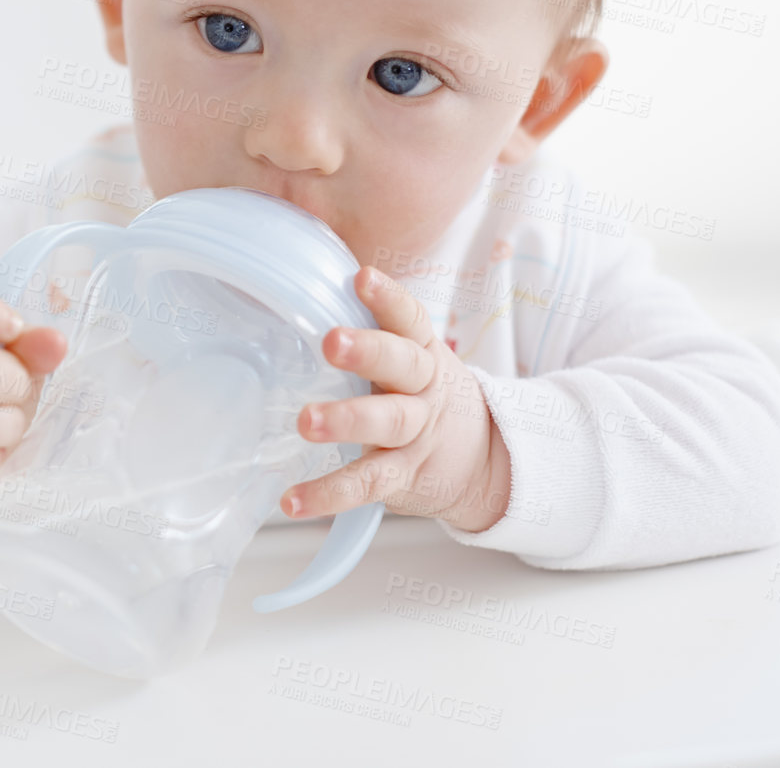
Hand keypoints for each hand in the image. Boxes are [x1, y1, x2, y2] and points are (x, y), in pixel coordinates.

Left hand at [281, 267, 511, 531]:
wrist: (487, 460)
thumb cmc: (423, 395)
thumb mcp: (411, 360)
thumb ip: (370, 335)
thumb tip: (295, 293)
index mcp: (422, 351)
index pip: (409, 318)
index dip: (388, 298)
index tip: (363, 278)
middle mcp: (423, 388)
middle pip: (401, 365)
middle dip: (368, 351)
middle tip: (331, 341)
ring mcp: (417, 434)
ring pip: (386, 423)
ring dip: (346, 420)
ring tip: (306, 420)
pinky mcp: (404, 476)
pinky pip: (367, 484)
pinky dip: (329, 494)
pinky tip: (293, 500)